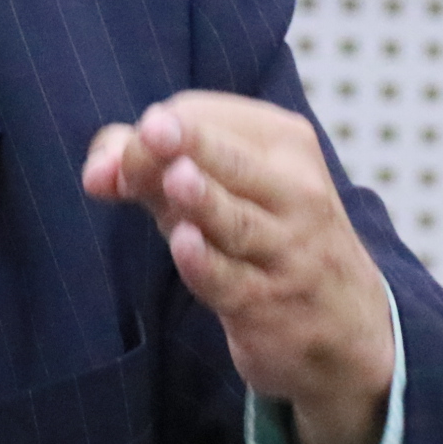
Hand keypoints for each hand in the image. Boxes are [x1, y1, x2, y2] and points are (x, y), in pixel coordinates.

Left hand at [82, 92, 395, 443]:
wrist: (346, 325)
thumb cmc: (264, 234)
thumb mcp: (221, 188)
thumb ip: (147, 166)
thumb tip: (96, 173)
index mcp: (283, 143)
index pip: (209, 118)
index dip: (154, 134)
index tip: (123, 160)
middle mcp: (294, 191)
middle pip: (231, 161)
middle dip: (187, 146)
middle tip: (150, 133)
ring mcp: (286, 251)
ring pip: (237, 221)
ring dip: (205, 201)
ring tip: (175, 178)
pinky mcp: (268, 305)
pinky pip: (233, 281)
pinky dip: (207, 265)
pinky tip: (186, 246)